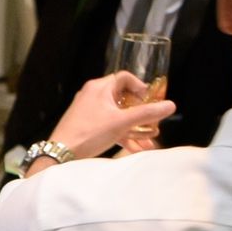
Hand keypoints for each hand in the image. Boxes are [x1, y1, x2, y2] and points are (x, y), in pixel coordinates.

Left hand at [49, 72, 175, 159]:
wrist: (61, 153)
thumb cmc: (89, 133)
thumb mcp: (122, 122)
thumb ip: (146, 113)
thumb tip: (170, 106)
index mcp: (99, 88)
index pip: (124, 77)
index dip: (140, 87)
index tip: (150, 100)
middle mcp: (92, 95)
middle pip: (123, 98)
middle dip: (140, 113)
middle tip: (152, 122)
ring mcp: (88, 111)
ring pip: (117, 115)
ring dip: (133, 127)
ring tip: (149, 141)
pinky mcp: (86, 125)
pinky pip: (108, 125)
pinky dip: (122, 134)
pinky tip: (135, 148)